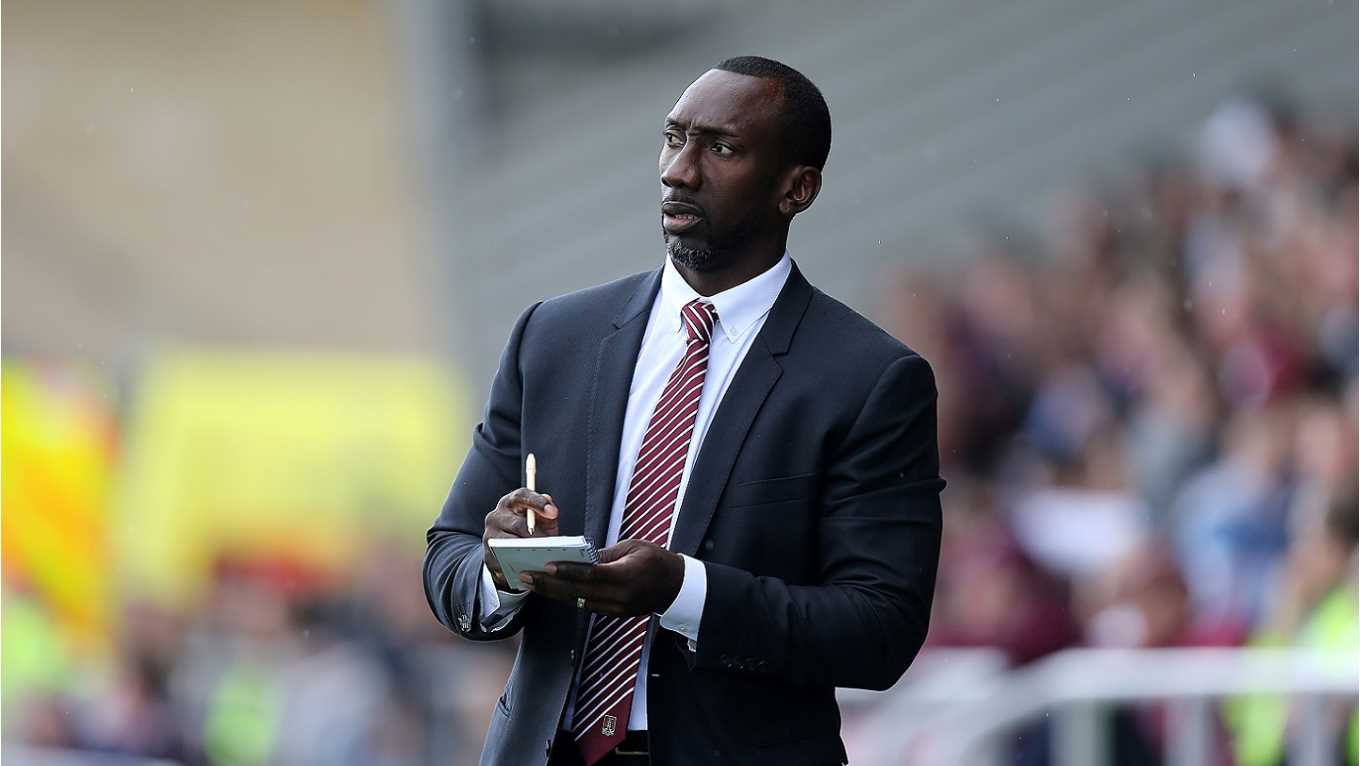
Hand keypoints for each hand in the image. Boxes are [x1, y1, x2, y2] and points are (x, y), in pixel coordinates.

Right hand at [483, 488, 559, 590]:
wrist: (505, 548)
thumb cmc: (529, 529)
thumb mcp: (540, 518)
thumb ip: (547, 511)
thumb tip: (551, 510)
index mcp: (510, 503)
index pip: (521, 496)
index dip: (538, 503)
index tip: (553, 512)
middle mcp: (496, 517)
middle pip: (517, 524)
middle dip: (536, 535)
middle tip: (551, 545)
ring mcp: (489, 537)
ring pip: (509, 544)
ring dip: (527, 552)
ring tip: (543, 558)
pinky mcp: (488, 556)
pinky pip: (503, 563)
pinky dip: (518, 568)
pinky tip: (532, 571)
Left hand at [521, 539, 683, 616]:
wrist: (675, 587)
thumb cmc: (656, 560)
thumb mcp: (633, 548)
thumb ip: (605, 555)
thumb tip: (579, 557)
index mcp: (627, 575)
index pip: (591, 574)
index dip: (567, 571)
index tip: (546, 566)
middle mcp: (620, 596)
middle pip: (578, 592)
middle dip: (549, 585)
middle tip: (525, 576)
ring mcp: (617, 608)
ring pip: (577, 601)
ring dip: (553, 593)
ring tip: (531, 583)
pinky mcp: (614, 613)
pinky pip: (585, 606)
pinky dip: (567, 597)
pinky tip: (550, 590)